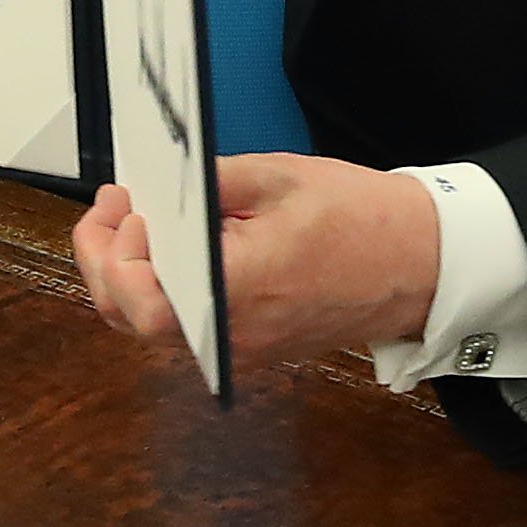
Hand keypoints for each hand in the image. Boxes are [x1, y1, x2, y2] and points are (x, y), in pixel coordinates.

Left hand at [71, 155, 442, 366]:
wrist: (421, 264)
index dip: (117, 251)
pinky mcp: (252, 347)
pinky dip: (164, 292)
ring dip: (129, 278)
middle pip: (132, 319)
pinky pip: (186, 329)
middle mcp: (234, 333)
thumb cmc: (363, 222)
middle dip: (105, 261)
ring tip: (137, 224)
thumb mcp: (279, 178)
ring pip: (154, 328)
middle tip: (113, 210)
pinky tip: (172, 252)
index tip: (132, 205)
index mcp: (239, 289)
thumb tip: (159, 184)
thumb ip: (210, 181)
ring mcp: (242, 348)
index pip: (141, 298)